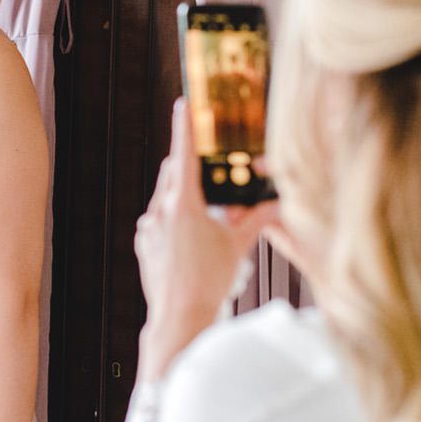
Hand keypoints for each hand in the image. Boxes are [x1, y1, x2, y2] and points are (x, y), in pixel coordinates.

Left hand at [134, 98, 280, 379]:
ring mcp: (148, 227)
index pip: (183, 154)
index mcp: (183, 204)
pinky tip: (190, 240)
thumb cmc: (211, 282)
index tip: (183, 103)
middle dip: (189, 167)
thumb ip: (256, 220)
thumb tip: (277, 204)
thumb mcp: (237, 247)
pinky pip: (157, 219)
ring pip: (164, 196)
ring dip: (182, 196)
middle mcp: (160, 210)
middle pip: (172, 173)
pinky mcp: (143, 243)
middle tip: (208, 169)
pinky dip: (172, 218)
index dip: (184, 126)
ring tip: (205, 217)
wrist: (180, 318)